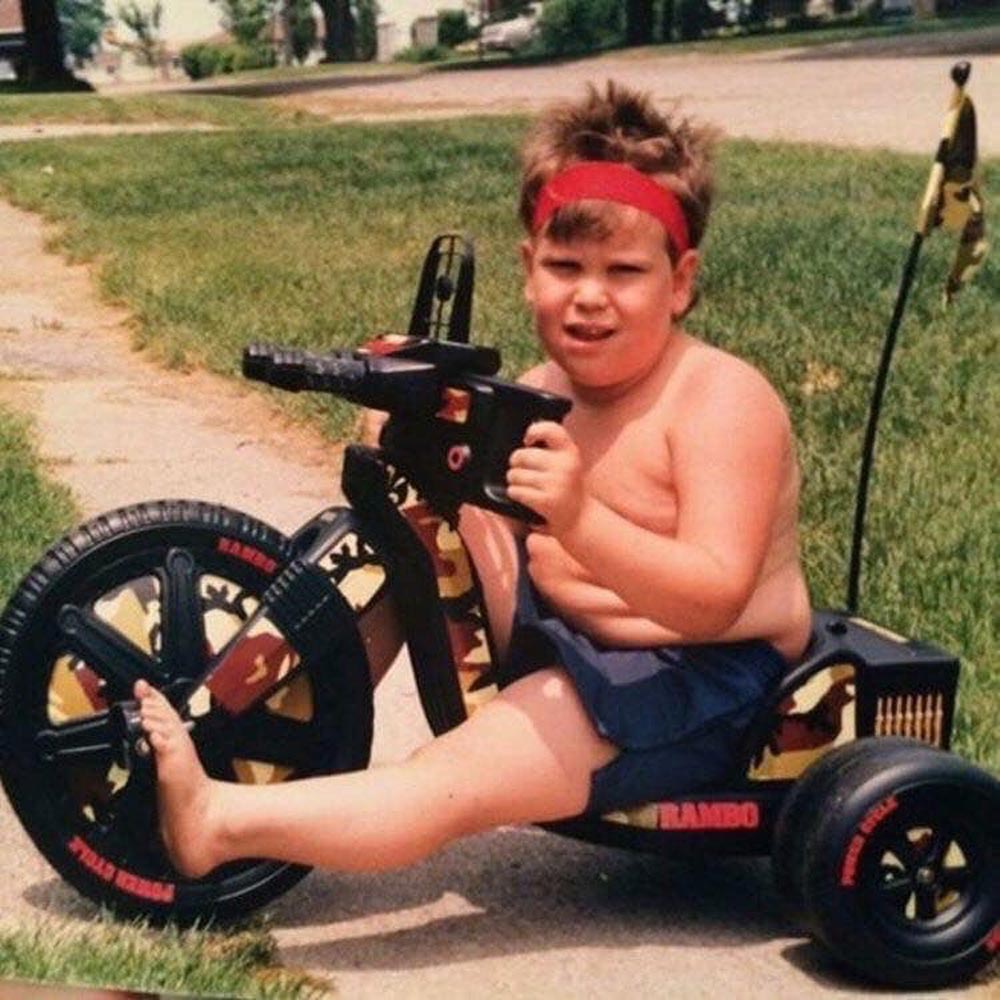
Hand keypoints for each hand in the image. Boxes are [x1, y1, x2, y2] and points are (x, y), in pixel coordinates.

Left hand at [506, 421, 584, 535]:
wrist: (579, 517)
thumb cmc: (567, 488)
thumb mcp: (567, 463)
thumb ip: (551, 450)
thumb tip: (526, 441)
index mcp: (570, 453)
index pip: (551, 430)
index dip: (534, 431)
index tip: (528, 441)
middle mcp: (565, 466)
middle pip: (522, 455)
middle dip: (515, 463)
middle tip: (520, 470)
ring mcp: (556, 484)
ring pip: (515, 474)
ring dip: (513, 480)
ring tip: (522, 485)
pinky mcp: (546, 501)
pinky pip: (516, 491)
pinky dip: (514, 493)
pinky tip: (521, 495)